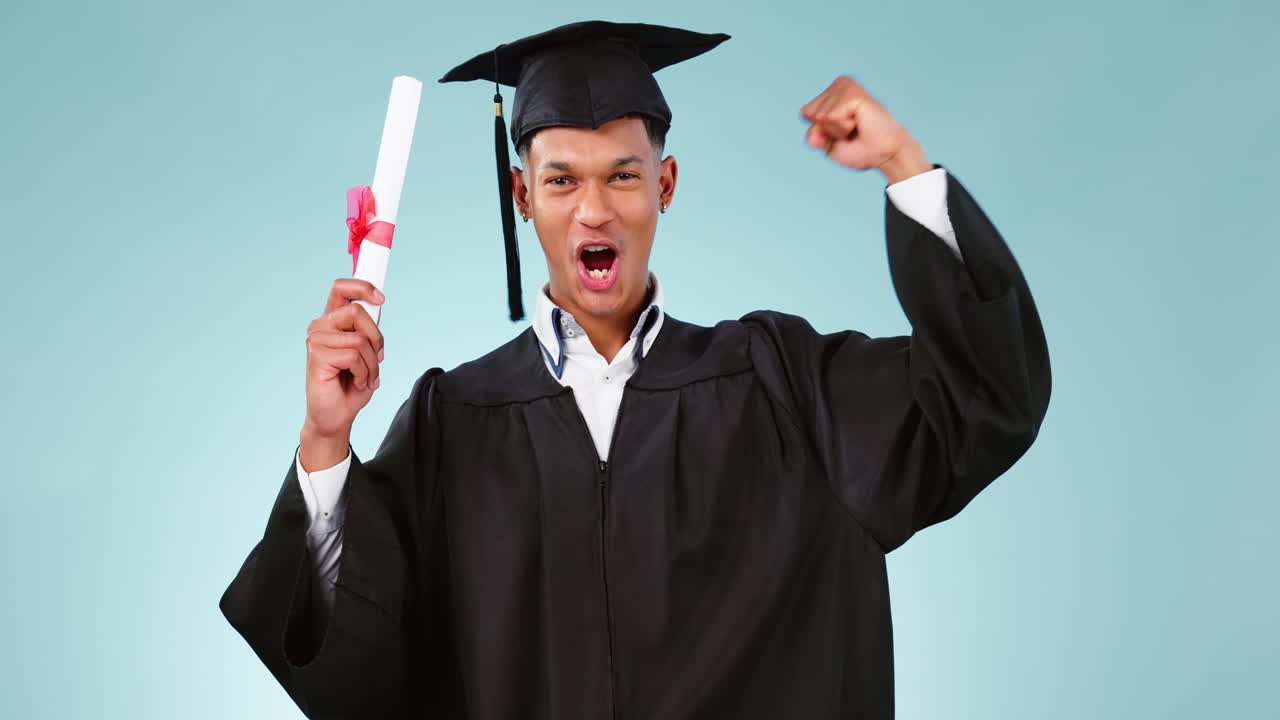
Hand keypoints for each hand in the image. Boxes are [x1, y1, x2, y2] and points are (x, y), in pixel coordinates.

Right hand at [299, 279, 384, 469]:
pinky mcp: (317, 356)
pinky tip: (354, 382)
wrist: (336, 416)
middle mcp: (321, 326)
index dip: (362, 286)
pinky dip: (363, 373)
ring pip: (359, 339)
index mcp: (332, 321)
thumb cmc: (350, 384)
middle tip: (376, 359)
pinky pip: (354, 356)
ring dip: (371, 363)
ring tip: (364, 377)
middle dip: (376, 338)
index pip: (341, 288)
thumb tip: (377, 305)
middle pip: (357, 311)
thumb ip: (368, 329)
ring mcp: (316, 340)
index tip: (380, 299)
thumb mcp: (367, 352)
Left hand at [801, 76, 931, 183]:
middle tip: (853, 131)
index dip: (821, 132)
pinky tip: (860, 123)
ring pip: (820, 116)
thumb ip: (814, 133)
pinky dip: (842, 127)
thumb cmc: (862, 149)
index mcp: (833, 93)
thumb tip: (807, 119)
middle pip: (811, 114)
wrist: (887, 154)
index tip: (844, 133)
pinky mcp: (853, 92)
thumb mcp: (829, 145)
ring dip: (837, 130)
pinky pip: (830, 116)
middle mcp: (840, 84)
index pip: (806, 114)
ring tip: (858, 127)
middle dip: (829, 131)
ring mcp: (846, 85)